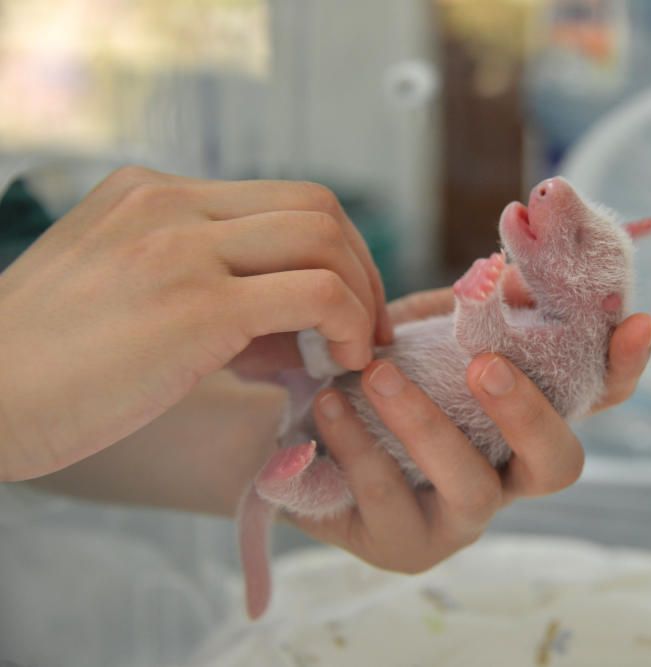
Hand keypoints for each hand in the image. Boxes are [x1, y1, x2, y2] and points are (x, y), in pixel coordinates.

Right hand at [0, 166, 388, 480]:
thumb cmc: (53, 365)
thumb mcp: (127, 296)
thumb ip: (210, 295)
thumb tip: (295, 332)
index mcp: (152, 194)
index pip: (282, 199)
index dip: (335, 251)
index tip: (347, 305)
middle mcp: (170, 203)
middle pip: (317, 208)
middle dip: (362, 268)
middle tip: (366, 328)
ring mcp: (183, 246)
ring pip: (324, 238)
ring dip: (360, 297)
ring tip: (353, 351)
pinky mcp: (197, 303)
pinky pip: (315, 293)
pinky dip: (347, 323)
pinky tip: (337, 362)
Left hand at [289, 286, 650, 572]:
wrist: (302, 436)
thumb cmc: (379, 379)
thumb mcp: (425, 335)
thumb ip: (472, 310)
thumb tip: (515, 267)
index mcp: (524, 420)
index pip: (596, 399)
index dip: (623, 367)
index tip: (637, 321)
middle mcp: (508, 475)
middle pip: (558, 464)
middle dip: (528, 413)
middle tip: (485, 366)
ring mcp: (461, 518)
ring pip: (472, 487)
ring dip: (427, 425)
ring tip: (378, 374)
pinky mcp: (404, 544)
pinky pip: (390, 500)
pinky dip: (359, 446)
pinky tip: (329, 405)